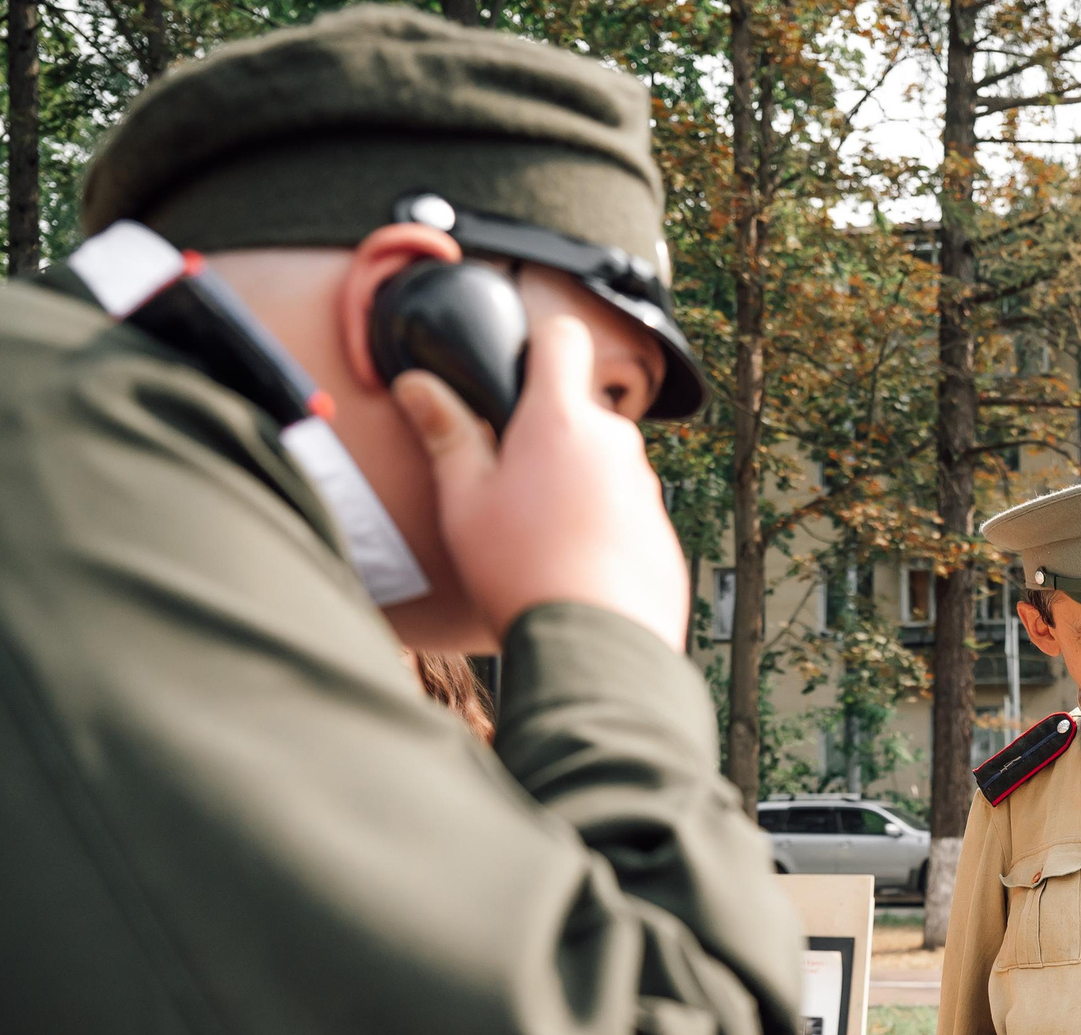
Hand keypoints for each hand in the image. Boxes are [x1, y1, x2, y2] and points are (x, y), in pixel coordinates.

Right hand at [395, 311, 689, 651]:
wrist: (597, 648)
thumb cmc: (521, 572)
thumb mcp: (464, 502)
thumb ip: (446, 436)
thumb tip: (417, 386)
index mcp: (560, 420)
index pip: (562, 340)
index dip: (538, 347)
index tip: (518, 375)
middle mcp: (614, 442)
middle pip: (580, 412)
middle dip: (548, 435)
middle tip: (511, 485)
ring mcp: (646, 486)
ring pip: (604, 464)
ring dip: (576, 483)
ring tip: (541, 538)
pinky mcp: (663, 532)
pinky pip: (626, 511)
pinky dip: (602, 527)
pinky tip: (574, 567)